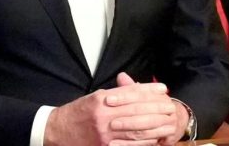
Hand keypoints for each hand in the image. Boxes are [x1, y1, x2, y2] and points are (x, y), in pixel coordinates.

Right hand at [45, 74, 175, 145]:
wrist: (57, 131)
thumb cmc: (78, 112)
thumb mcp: (95, 97)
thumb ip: (116, 93)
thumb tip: (138, 88)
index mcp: (101, 99)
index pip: (131, 93)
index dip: (149, 91)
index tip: (164, 89)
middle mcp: (103, 116)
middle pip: (136, 111)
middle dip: (156, 108)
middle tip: (171, 106)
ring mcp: (104, 134)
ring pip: (135, 129)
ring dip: (155, 126)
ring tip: (168, 122)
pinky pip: (129, 145)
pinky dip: (143, 142)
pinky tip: (155, 138)